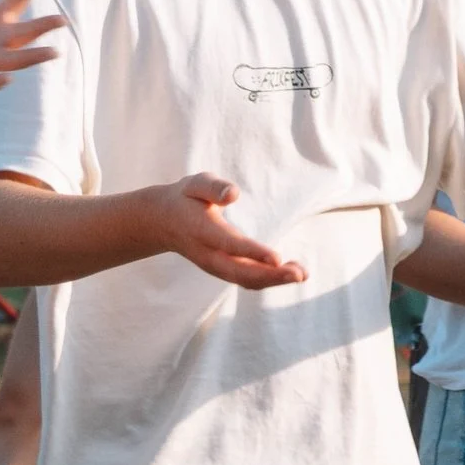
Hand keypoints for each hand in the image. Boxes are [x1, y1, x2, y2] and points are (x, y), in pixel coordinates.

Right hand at [153, 174, 303, 289]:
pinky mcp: (223, 270)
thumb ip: (213, 187)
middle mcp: (208, 254)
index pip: (229, 244)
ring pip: (246, 280)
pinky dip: (270, 279)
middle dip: (271, 276)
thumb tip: (233, 194)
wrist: (163, 222)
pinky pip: (247, 280)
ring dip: (275, 280)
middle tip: (300, 274)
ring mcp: (215, 266)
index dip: (253, 252)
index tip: (277, 258)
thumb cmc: (186, 198)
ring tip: (302, 273)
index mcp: (201, 231)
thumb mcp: (194, 184)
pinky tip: (293, 272)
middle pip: (240, 272)